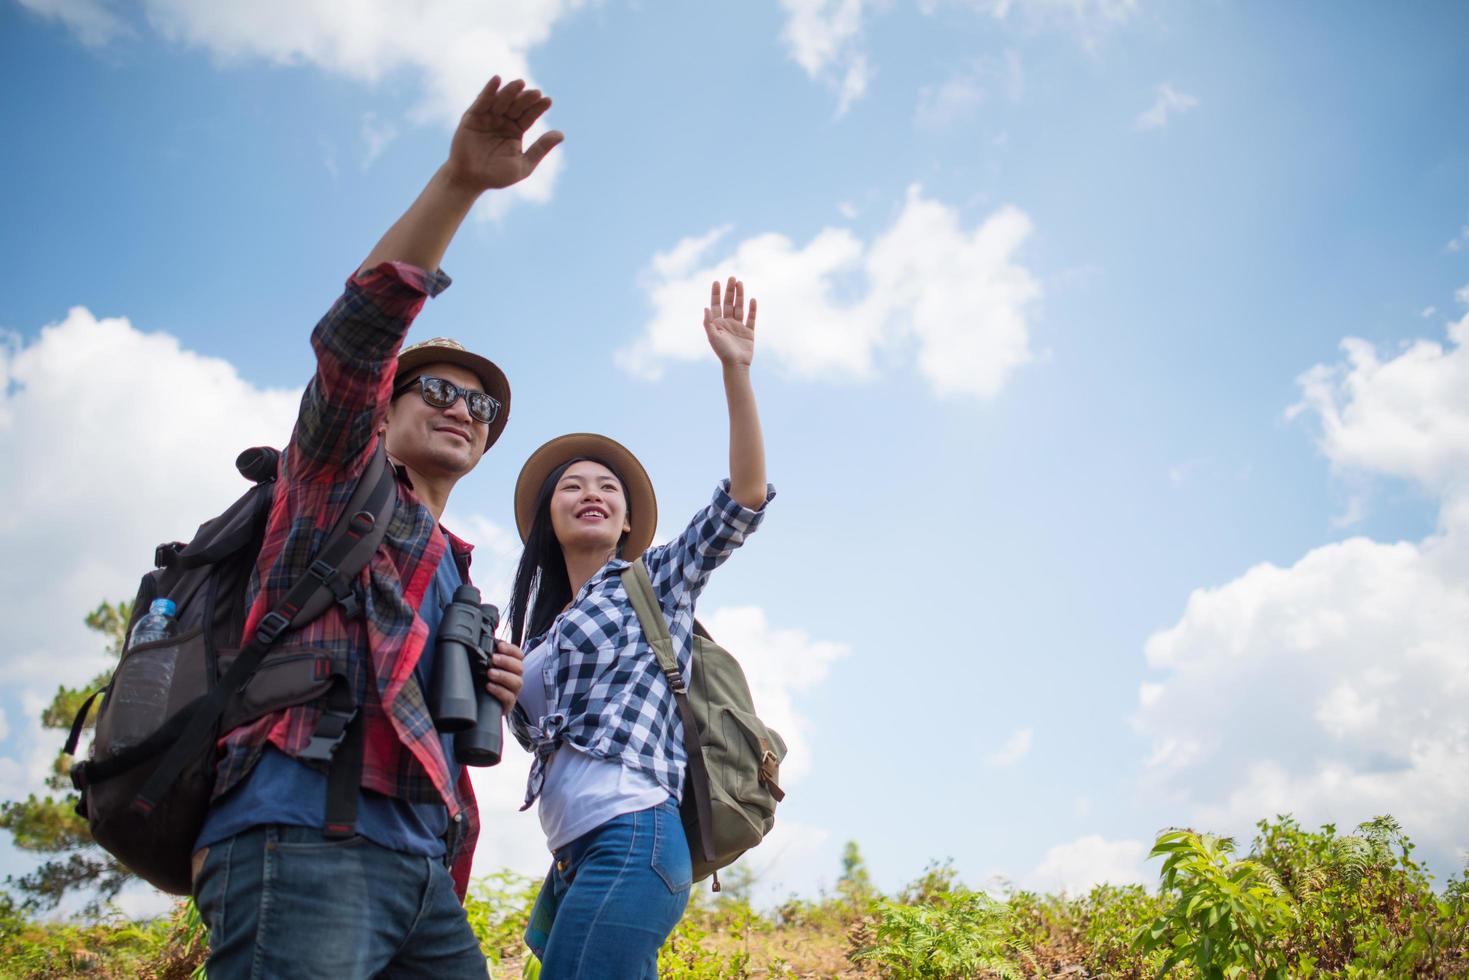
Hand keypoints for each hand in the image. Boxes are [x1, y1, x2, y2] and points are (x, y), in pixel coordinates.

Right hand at [445, 75, 563, 191]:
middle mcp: (503, 121)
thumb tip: (561, 134)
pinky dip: (489, 90)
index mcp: (516, 130)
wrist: (471, 180)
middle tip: (536, 93)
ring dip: (510, 91)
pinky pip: (482, 101)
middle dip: (526, 99)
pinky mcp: (472, 116)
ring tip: (520, 84)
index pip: (529, 116)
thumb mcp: (524, 164)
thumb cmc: (497, 176)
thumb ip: (540, 149)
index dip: (538, 108)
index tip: (548, 101)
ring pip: (501, 101)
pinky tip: (497, 80)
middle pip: (517, 106)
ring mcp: (488, 117)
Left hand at [484, 638, 525, 714]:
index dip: (511, 649)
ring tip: (490, 673)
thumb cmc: (484, 684)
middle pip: (519, 667)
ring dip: (503, 675)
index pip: (518, 655)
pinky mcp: (509, 704)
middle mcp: (515, 678)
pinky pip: (509, 697)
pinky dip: (499, 690)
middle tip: (493, 659)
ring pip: (516, 682)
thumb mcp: (486, 668)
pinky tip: (489, 686)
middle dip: (506, 661)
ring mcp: (513, 691)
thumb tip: (485, 643)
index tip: (500, 646)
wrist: (480, 705)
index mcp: (512, 667)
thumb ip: (489, 657)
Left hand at [703, 277, 756, 367]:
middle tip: (732, 278)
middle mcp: (727, 323)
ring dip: (740, 295)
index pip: (716, 305)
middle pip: (728, 303)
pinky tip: (752, 299)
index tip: (717, 281)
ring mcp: (738, 326)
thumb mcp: (712, 337)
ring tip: (740, 283)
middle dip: (730, 291)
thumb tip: (705, 307)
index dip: (716, 293)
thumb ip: (708, 322)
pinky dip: (752, 309)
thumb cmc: (722, 352)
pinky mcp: (748, 332)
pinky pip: (751, 318)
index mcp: (717, 323)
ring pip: (739, 307)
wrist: (736, 365)